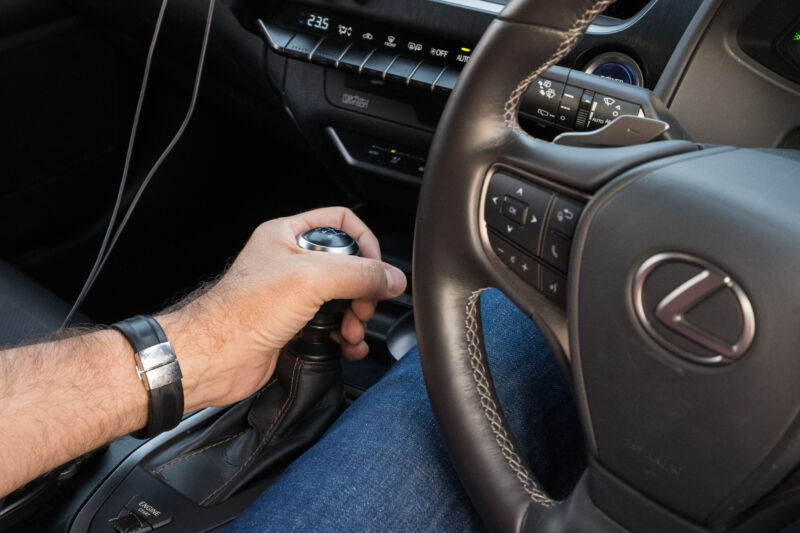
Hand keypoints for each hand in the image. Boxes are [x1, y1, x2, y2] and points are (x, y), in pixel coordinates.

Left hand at [158, 207, 406, 411]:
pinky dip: (346, 336)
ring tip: (352, 331)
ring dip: (356, 317)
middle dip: (363, 290)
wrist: (214, 359)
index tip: (376, 267)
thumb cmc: (240, 313)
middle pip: (348, 265)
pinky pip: (333, 326)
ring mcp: (292, 296)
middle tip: (363, 307)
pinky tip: (348, 345)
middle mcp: (290, 263)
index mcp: (288, 235)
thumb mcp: (310, 279)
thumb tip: (392, 278)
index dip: (365, 242)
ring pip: (343, 299)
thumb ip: (359, 274)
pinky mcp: (294, 326)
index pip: (341, 222)